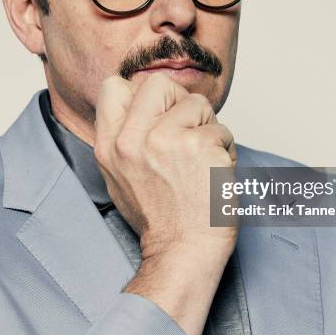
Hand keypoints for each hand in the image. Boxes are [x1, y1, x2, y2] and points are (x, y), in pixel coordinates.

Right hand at [94, 73, 237, 258]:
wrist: (183, 251)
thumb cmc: (159, 218)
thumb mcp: (119, 176)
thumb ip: (124, 136)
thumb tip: (137, 101)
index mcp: (109, 146)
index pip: (114, 86)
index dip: (141, 95)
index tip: (158, 115)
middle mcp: (132, 139)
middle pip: (158, 83)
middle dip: (179, 102)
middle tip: (187, 130)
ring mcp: (165, 139)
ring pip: (197, 103)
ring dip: (207, 128)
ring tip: (202, 159)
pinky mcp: (198, 145)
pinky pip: (221, 129)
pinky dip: (226, 149)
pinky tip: (216, 172)